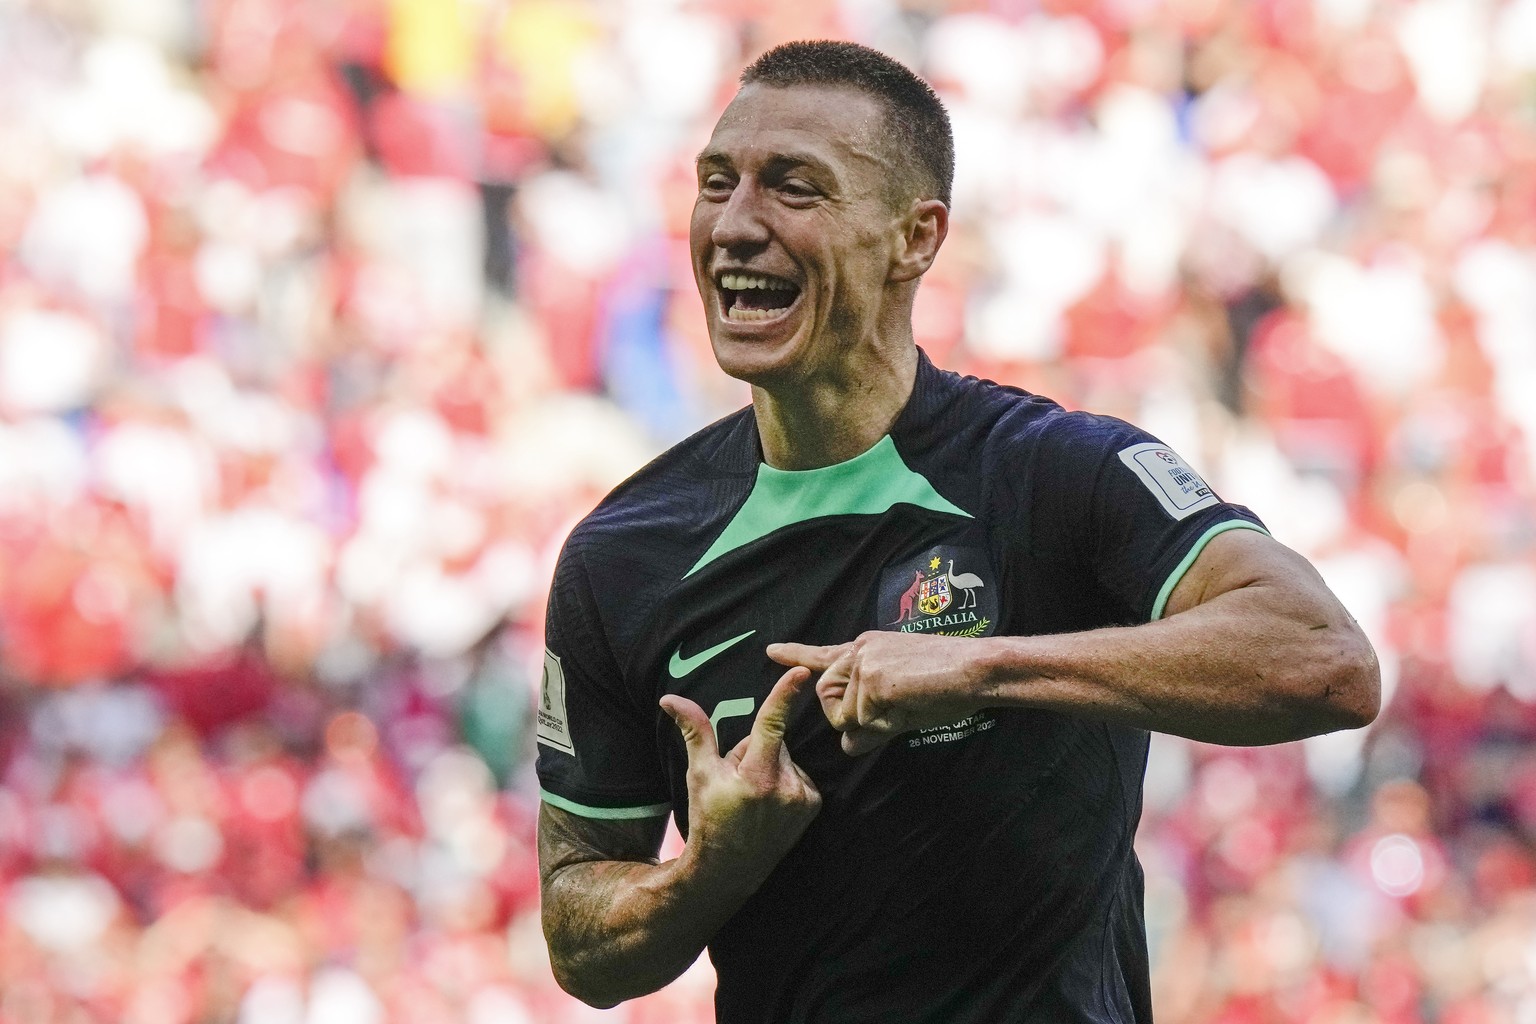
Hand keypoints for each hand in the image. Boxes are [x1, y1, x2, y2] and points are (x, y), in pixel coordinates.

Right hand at [659, 667, 820, 889]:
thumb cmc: (709, 818)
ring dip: (770, 766)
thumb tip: (670, 698)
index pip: (771, 725)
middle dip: (755, 750)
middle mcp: (785, 787)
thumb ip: (694, 732)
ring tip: (753, 795)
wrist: (729, 869)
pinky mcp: (813, 804)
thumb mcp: (699, 774)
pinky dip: (785, 780)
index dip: (785, 694)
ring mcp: (802, 798)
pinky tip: (770, 802)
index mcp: (756, 776)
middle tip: (737, 780)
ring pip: (786, 756)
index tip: (802, 672)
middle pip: (772, 740)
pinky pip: (798, 774)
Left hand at [768, 632, 986, 754]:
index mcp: (868, 649)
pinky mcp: (872, 677)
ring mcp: (864, 662)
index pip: (825, 655)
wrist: (977, 669)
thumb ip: (873, 721)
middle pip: (826, 695)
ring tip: (908, 704)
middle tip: (887, 714)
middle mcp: (860, 650)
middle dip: (847, 717)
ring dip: (871, 722)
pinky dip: (885, 724)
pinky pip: (863, 720)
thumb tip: (849, 745)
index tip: (772, 651)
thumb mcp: (904, 703)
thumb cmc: (950, 684)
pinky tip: (911, 704)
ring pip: (845, 713)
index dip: (797, 655)